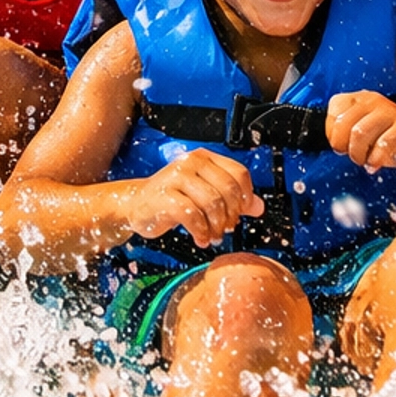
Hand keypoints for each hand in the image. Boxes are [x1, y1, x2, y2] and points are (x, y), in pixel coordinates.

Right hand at [127, 150, 264, 250]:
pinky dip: (201, 231)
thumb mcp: (204, 194)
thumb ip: (232, 198)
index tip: (241, 212)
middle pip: (228, 190)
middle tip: (226, 228)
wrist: (137, 204)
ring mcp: (176, 177)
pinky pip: (192, 215)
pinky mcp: (164, 196)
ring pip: (212, 203)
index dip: (245, 197)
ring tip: (213, 235)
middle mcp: (191, 162)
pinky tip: (200, 238)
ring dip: (217, 226)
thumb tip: (258, 206)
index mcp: (204, 158)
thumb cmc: (172, 199)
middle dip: (231, 215)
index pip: (239, 173)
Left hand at [326, 91, 395, 172]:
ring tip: (366, 160)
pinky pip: (382, 145)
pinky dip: (375, 159)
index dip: (333, 133)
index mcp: (360, 99)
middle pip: (343, 124)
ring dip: (359, 154)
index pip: (334, 110)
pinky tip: (378, 162)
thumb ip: (345, 134)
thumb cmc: (389, 140)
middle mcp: (374, 101)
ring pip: (360, 133)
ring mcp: (391, 112)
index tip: (342, 144)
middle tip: (353, 155)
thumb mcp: (362, 132)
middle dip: (344, 146)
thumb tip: (335, 143)